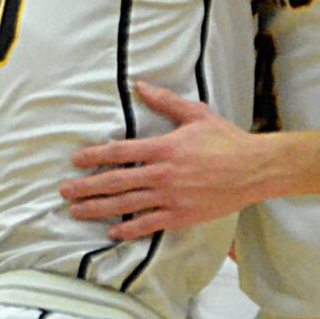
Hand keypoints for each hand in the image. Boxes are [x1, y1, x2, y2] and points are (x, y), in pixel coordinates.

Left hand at [60, 81, 269, 239]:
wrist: (256, 170)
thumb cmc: (226, 140)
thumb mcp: (195, 115)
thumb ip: (165, 101)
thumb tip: (139, 85)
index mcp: (163, 148)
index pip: (119, 152)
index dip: (93, 156)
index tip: (75, 160)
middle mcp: (162, 174)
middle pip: (115, 181)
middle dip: (86, 187)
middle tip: (64, 191)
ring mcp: (171, 197)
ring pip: (127, 205)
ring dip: (98, 209)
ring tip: (76, 212)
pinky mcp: (182, 216)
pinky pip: (149, 224)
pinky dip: (129, 230)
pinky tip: (112, 233)